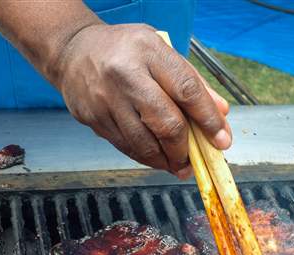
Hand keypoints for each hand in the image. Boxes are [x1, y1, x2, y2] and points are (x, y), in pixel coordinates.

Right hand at [50, 23, 230, 177]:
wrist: (72, 52)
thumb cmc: (123, 50)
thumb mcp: (160, 51)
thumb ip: (191, 81)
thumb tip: (220, 113)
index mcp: (148, 51)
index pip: (187, 90)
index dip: (208, 120)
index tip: (221, 140)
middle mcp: (125, 74)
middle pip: (165, 123)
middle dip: (183, 149)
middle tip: (191, 159)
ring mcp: (106, 99)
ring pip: (143, 143)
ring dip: (164, 160)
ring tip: (175, 164)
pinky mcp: (93, 118)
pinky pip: (125, 147)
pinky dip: (144, 157)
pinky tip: (154, 157)